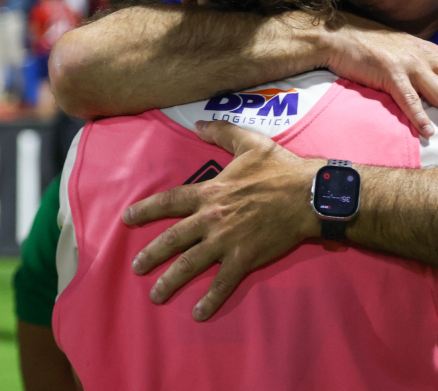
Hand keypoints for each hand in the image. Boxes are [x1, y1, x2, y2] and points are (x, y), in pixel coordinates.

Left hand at [123, 120, 321, 321]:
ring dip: (170, 281)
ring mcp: (227, 240)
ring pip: (190, 264)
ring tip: (156, 294)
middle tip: (137, 267)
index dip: (146, 209)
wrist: (309, 195)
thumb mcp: (251, 143)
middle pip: (173, 238)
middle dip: (151, 254)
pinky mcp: (245, 257)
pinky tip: (198, 312)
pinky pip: (223, 282)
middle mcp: (212, 218)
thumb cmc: (281, 168)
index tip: (128, 218)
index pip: (170, 201)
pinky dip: (210, 298)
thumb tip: (198, 124)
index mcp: (211, 191)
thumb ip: (222, 132)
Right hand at [324, 13, 437, 143]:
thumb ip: (429, 64)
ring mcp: (410, 64)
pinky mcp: (390, 73)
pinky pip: (409, 98)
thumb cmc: (376, 48)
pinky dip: (420, 117)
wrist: (342, 37)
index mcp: (433, 51)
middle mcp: (427, 56)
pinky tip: (429, 132)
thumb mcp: (410, 51)